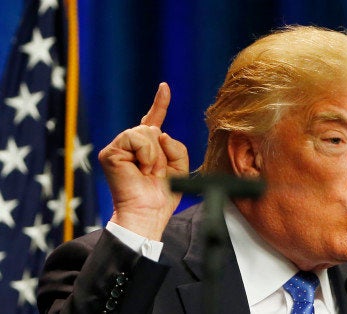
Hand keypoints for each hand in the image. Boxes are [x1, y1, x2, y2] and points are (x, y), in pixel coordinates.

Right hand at [98, 83, 188, 239]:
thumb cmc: (162, 195)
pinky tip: (141, 169)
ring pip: (145, 132)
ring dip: (154, 154)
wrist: (148, 212)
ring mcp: (118, 148)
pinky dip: (146, 154)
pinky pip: (136, 138)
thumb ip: (175, 146)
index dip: (160, 104)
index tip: (164, 87)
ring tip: (148, 172)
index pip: (153, 121)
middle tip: (155, 173)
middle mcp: (130, 145)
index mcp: (146, 148)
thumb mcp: (179, 168)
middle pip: (152, 128)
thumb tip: (158, 131)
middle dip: (161, 152)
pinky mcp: (110, 152)